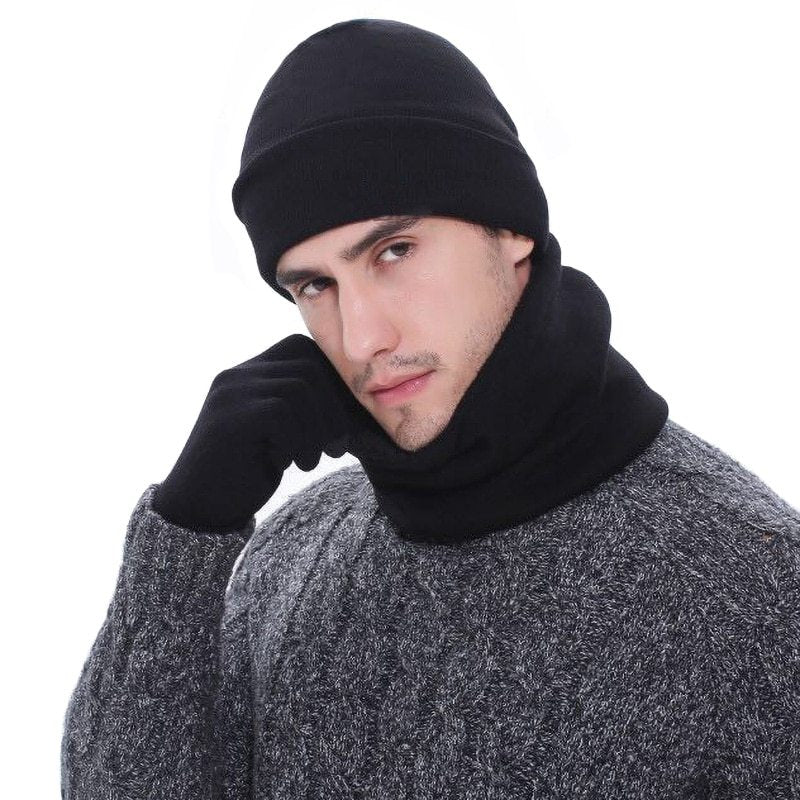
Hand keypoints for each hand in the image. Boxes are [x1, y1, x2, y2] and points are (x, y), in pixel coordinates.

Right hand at [152, 333, 363, 532]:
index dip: (333, 384)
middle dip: (333, 409)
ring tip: (310, 460)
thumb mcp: (284, 432)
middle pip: (308, 366)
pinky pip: (282, 413)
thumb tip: (358, 397)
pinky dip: (298, 442)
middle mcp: (238, 374)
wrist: (201, 508)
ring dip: (317, 430)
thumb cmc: (249, 471)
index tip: (340, 425)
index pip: (305, 351)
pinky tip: (290, 465)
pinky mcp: (229, 417)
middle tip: (335, 447)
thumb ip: (306, 408)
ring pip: (299, 389)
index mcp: (251, 372)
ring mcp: (231, 392)